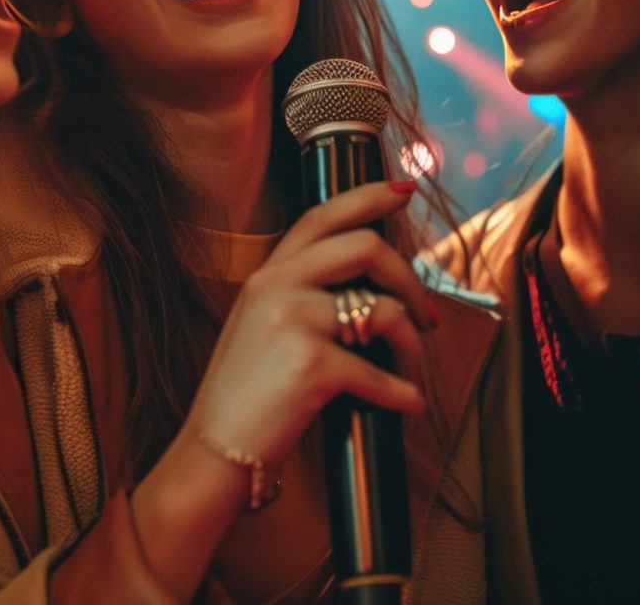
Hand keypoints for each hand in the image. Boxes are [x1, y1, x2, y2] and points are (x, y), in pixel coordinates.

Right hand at [185, 179, 434, 473]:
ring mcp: (292, 322)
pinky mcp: (311, 365)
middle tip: (427, 315)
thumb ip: (298, 296)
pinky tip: (406, 405)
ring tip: (410, 371)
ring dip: (413, 346)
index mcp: (266, 275)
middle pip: (364, 247)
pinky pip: (381, 373)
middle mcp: (276, 286)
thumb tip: (366, 292)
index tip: (403, 190)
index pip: (321, 216)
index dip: (367, 196)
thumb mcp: (258, 326)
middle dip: (410, 278)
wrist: (213, 449)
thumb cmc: (243, 394)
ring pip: (385, 310)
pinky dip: (403, 394)